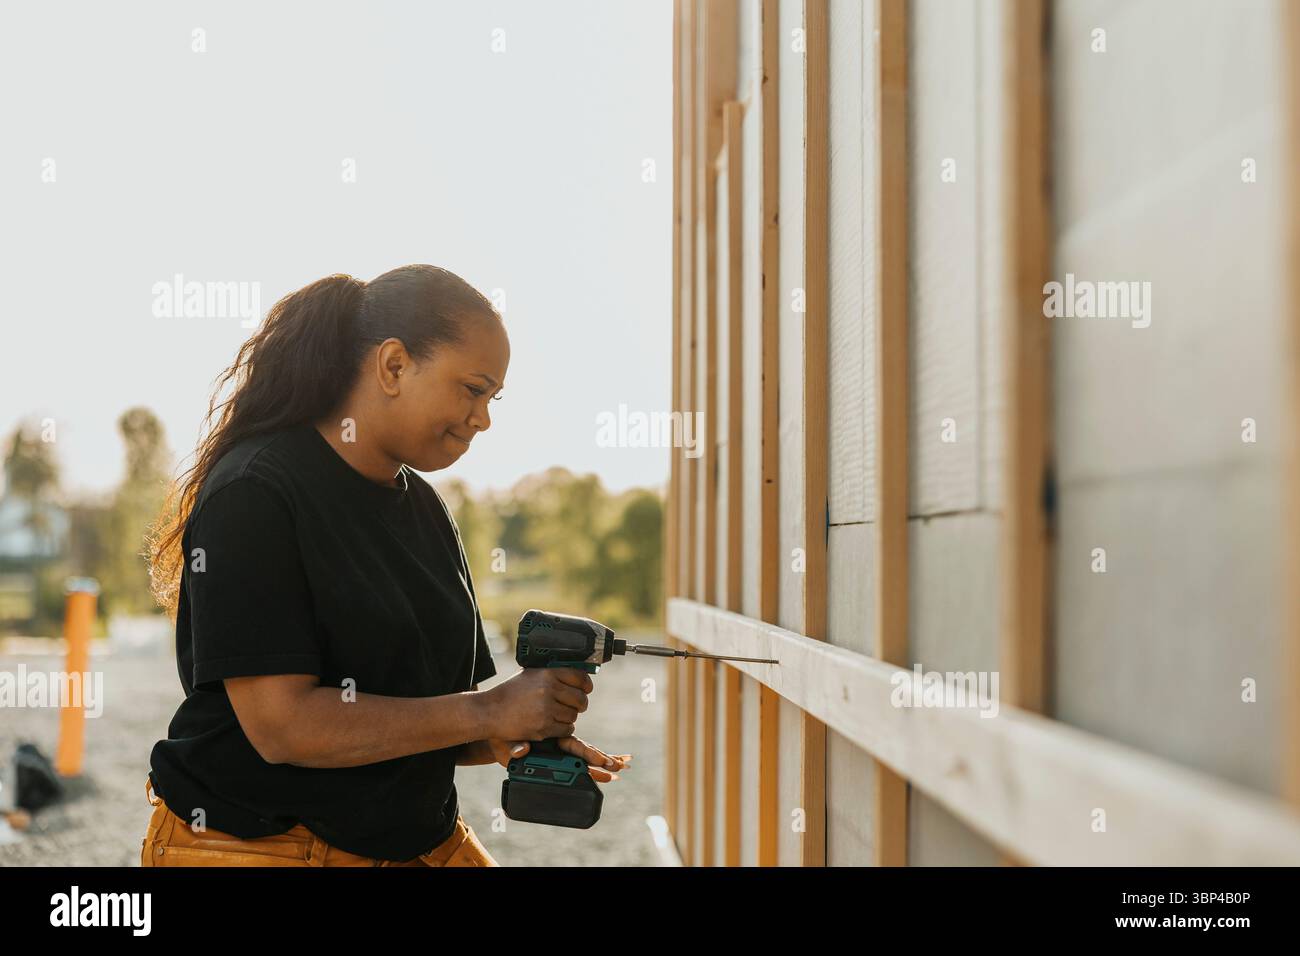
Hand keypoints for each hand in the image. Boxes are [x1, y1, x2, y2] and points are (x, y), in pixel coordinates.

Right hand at [484, 667, 590, 740]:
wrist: (489, 711)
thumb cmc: (510, 692)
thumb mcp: (530, 675)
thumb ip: (552, 675)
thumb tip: (577, 677)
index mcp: (547, 673)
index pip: (579, 677)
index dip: (586, 685)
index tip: (586, 689)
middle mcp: (548, 689)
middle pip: (580, 699)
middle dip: (579, 704)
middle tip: (573, 706)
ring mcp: (546, 709)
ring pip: (573, 716)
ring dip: (569, 717)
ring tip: (556, 715)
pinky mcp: (543, 727)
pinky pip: (566, 730)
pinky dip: (563, 729)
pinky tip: (552, 725)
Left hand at [497, 737, 632, 782]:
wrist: (498, 731)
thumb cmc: (502, 734)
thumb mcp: (506, 740)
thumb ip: (515, 745)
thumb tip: (521, 750)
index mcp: (551, 734)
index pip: (574, 745)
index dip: (589, 754)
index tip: (602, 761)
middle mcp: (558, 743)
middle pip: (585, 751)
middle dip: (602, 760)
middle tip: (619, 768)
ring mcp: (559, 751)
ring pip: (585, 758)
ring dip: (602, 765)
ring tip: (620, 771)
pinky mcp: (556, 759)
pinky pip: (578, 764)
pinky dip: (592, 770)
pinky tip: (606, 775)